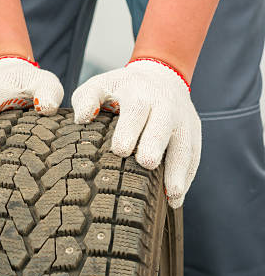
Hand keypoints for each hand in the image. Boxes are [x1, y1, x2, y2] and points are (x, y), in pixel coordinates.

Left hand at [72, 58, 200, 208]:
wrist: (160, 76)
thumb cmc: (122, 89)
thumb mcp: (100, 85)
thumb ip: (86, 99)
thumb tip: (82, 118)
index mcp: (139, 93)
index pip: (136, 109)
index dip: (130, 129)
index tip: (121, 150)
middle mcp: (165, 105)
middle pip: (163, 125)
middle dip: (156, 145)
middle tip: (147, 164)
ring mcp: (183, 119)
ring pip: (184, 144)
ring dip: (178, 170)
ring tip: (171, 194)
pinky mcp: (194, 132)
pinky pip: (194, 155)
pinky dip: (187, 177)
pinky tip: (176, 199)